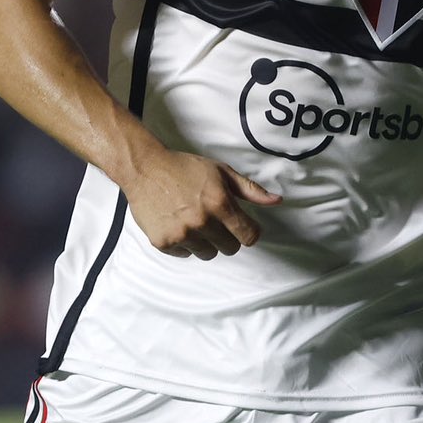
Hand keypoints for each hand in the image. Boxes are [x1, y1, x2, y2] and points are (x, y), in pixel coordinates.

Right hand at [123, 150, 280, 259]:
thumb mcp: (221, 172)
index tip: (242, 226)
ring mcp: (181, 234)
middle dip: (227, 236)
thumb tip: (277, 201)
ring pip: (207, 253)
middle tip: (214, 220)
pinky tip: (177, 224)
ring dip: (205, 241)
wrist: (145, 168)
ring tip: (193, 220)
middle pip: (230, 248)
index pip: (249, 236)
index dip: (248, 232)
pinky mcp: (163, 243)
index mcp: (220, 204)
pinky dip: (184, 244)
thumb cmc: (185, 168)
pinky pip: (185, 254)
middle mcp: (202, 222)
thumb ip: (250, 189)